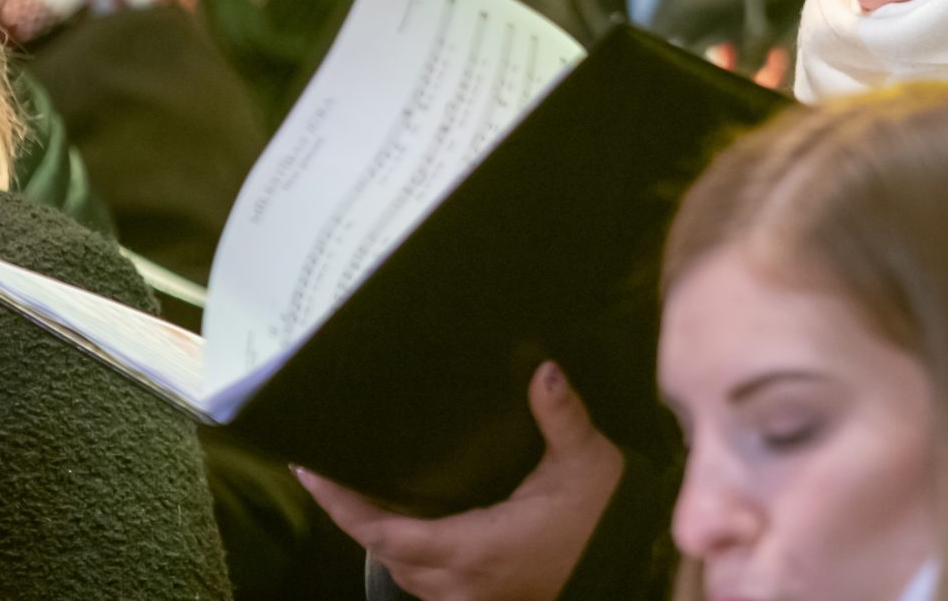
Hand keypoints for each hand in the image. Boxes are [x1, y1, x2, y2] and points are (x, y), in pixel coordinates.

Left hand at [297, 362, 625, 600]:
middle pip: (385, 554)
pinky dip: (411, 554)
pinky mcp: (488, 599)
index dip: (341, 505)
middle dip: (354, 517)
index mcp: (473, 547)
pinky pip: (430, 582)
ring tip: (362, 494)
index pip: (383, 532)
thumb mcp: (585, 460)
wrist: (637, 565)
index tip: (310, 471)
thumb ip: (560, 415)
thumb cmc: (607, 517)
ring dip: (382, 538)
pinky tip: (415, 525)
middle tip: (330, 473)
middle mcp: (462, 583)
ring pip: (405, 573)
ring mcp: (473, 597)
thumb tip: (542, 368)